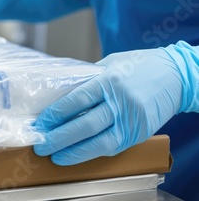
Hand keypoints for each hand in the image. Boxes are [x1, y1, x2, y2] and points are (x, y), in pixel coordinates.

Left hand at [33, 45, 193, 164]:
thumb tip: (59, 96)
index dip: (56, 114)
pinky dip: (93, 152)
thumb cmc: (140, 66)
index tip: (41, 123)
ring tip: (55, 156)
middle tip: (41, 144)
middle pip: (85, 125)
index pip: (77, 100)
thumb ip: (88, 80)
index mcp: (110, 81)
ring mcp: (132, 120)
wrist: (178, 76)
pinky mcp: (140, 133)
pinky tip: (77, 154)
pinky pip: (113, 146)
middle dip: (59, 138)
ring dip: (74, 152)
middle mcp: (121, 102)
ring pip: (99, 142)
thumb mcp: (110, 64)